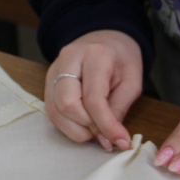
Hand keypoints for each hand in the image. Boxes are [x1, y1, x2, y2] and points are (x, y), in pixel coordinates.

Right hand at [45, 30, 142, 152]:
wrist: (106, 38)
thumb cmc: (122, 59)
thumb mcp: (132, 82)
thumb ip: (119, 110)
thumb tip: (109, 140)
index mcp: (95, 55)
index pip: (94, 98)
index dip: (106, 125)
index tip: (120, 141)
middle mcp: (69, 60)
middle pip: (67, 104)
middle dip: (87, 126)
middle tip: (104, 132)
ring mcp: (54, 70)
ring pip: (55, 111)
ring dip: (76, 130)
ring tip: (95, 129)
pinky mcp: (48, 82)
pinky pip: (52, 111)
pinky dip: (68, 125)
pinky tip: (84, 124)